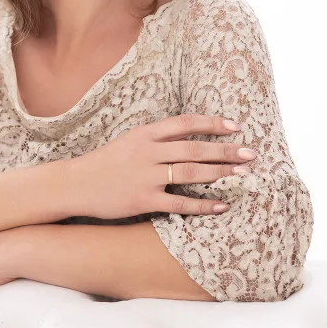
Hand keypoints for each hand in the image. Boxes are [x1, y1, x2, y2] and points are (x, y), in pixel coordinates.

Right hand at [67, 114, 254, 219]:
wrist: (76, 183)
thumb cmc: (106, 162)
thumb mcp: (130, 141)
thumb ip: (158, 138)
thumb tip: (191, 137)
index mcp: (145, 134)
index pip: (185, 123)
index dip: (212, 123)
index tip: (235, 126)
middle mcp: (147, 152)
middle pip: (193, 148)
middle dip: (225, 150)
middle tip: (250, 153)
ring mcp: (146, 176)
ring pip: (190, 173)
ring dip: (220, 173)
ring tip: (242, 174)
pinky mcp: (143, 200)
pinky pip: (179, 204)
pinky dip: (202, 204)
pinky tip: (221, 205)